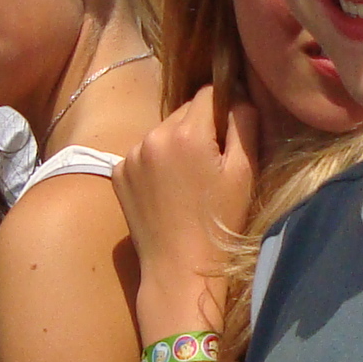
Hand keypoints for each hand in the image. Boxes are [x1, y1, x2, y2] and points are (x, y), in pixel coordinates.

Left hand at [114, 87, 260, 315]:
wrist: (179, 268)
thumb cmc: (220, 223)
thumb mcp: (244, 173)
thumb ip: (245, 125)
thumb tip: (239, 95)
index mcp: (187, 133)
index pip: (210, 93)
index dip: (226, 109)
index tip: (232, 135)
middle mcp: (153, 135)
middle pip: (185, 111)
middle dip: (201, 128)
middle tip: (211, 165)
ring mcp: (131, 154)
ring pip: (164, 130)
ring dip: (177, 144)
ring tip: (189, 181)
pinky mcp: (118, 172)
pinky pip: (144, 152)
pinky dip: (157, 162)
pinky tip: (168, 190)